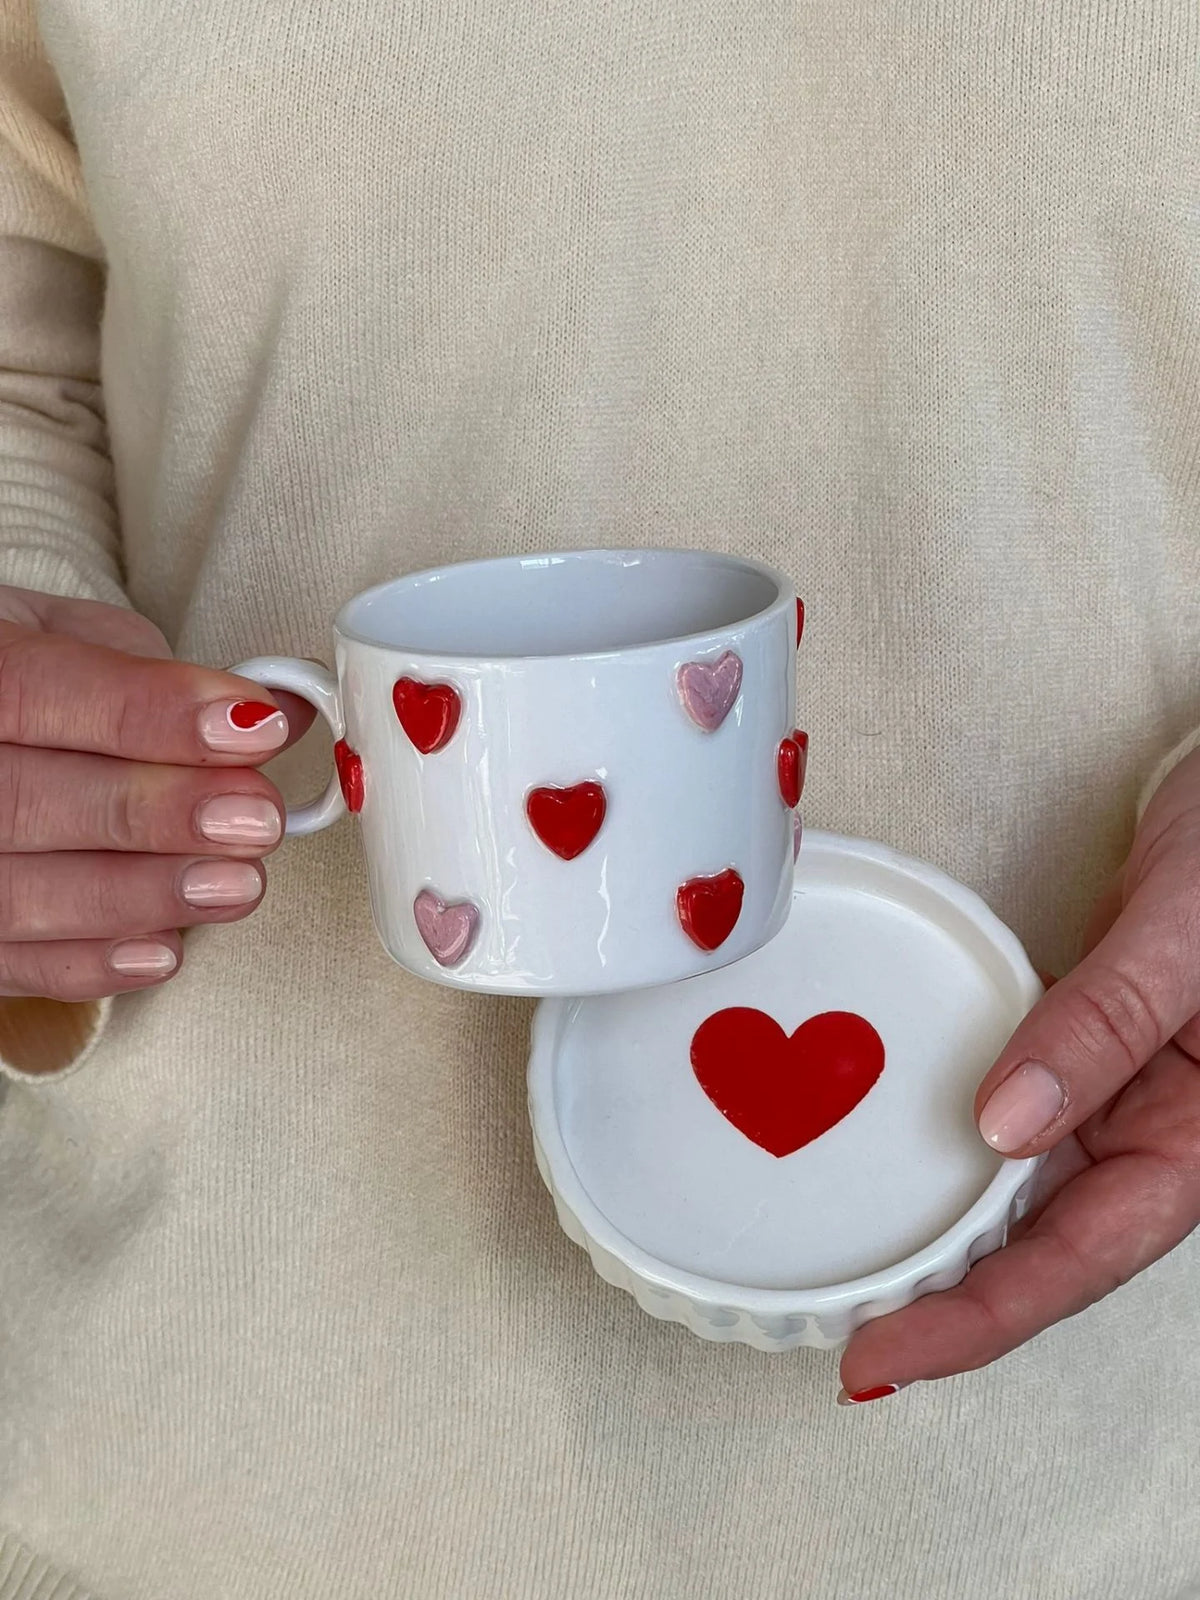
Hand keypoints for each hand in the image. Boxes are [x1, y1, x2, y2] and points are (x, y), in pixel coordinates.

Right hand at [0, 585, 305, 1004]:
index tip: (253, 727)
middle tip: (255, 818)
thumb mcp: (75, 638)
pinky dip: (93, 962)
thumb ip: (163, 675)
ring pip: (19, 894)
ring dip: (142, 895)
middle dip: (155, 815)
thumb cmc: (24, 681)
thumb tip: (281, 705)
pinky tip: (165, 947)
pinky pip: (12, 963)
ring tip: (236, 882)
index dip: (149, 713)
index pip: (34, 690)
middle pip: (22, 802)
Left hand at [839, 746, 1199, 1401]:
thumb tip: (1004, 1125)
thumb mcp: (1185, 940)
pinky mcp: (1082, 1048)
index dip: (976, 1323)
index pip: (1075, 1260)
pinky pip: (1011, 1115)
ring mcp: (1115, 1094)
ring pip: (1021, 1193)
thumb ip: (1106, 1025)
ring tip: (858, 1278)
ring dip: (946, 1238)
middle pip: (1041, 1250)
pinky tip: (900, 1161)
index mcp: (1198, 1142)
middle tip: (844, 1339)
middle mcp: (1152, 1135)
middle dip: (947, 1306)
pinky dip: (954, 1147)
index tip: (880, 1359)